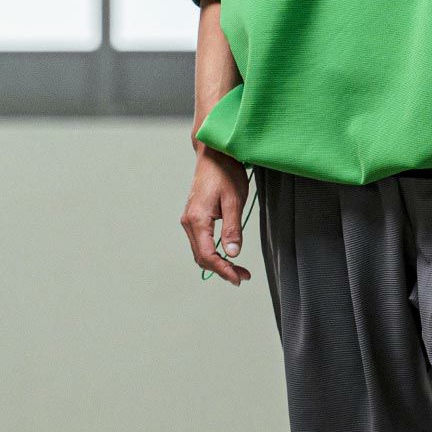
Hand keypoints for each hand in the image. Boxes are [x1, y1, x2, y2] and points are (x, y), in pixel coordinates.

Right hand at [183, 148, 252, 285]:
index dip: (223, 270)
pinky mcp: (194, 217)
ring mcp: (190, 220)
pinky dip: (213, 253)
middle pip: (201, 257)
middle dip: (222, 270)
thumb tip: (232, 253)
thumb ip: (232, 228)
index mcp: (197, 219)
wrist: (214, 153)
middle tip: (242, 276)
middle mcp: (189, 222)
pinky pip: (201, 242)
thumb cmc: (225, 172)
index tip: (238, 278)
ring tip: (238, 269)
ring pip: (200, 251)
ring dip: (217, 264)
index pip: (207, 255)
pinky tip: (227, 255)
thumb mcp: (234, 200)